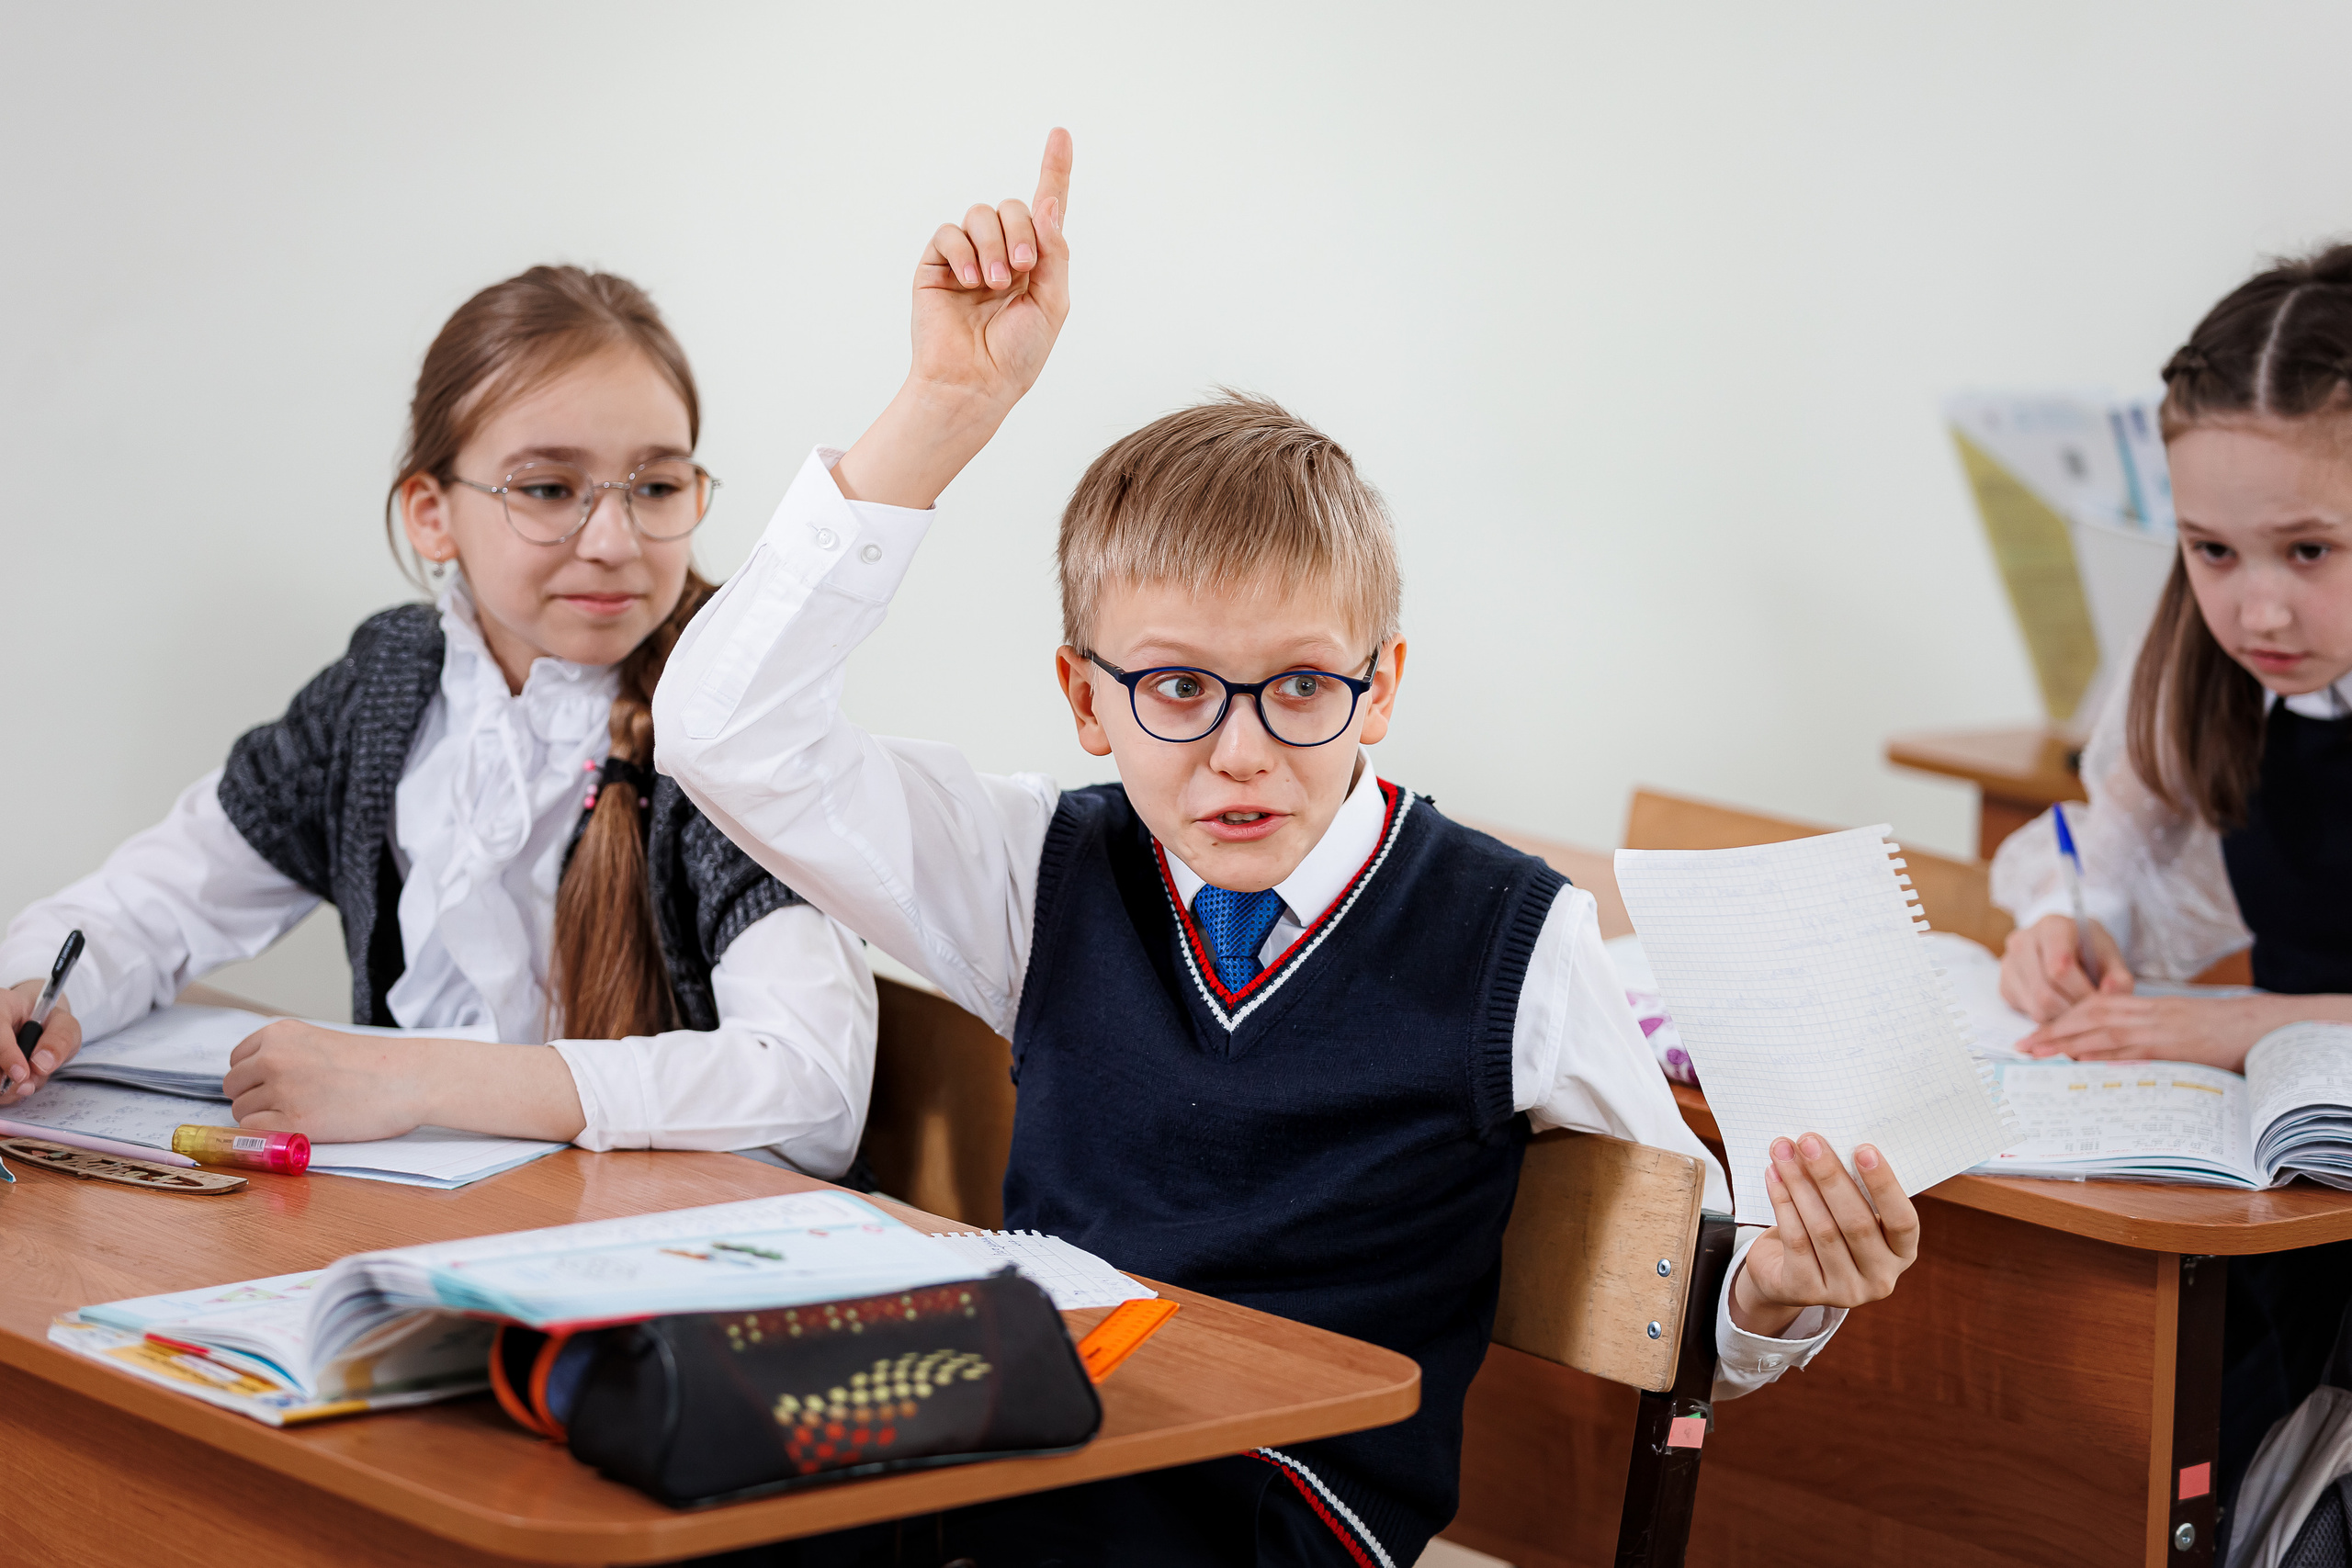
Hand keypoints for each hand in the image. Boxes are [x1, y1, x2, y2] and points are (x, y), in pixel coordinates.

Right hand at [0, 978, 81, 1104]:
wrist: (39, 1026)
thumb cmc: (49, 1022)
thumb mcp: (65, 1024)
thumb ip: (59, 1039)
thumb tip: (41, 1064)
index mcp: (3, 1005)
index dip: (7, 1055)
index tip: (22, 1074)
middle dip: (8, 1081)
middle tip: (29, 1084)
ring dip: (12, 1089)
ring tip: (32, 1078)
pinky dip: (10, 1094)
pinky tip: (24, 1083)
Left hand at [224, 1020, 434, 1142]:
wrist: (409, 1078)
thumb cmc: (377, 1062)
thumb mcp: (321, 1040)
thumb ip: (286, 1052)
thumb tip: (256, 1081)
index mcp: (280, 1033)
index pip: (237, 1059)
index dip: (253, 1076)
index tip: (273, 1084)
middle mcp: (273, 1058)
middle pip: (233, 1086)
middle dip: (253, 1096)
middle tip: (288, 1102)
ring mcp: (280, 1090)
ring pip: (241, 1111)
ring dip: (263, 1117)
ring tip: (301, 1113)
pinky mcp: (291, 1122)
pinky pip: (253, 1132)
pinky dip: (269, 1134)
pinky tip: (297, 1128)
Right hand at [909, 127, 1073, 407]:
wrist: (975, 383)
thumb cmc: (1018, 353)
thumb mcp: (1053, 302)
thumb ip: (1055, 252)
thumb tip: (1049, 204)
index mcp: (1036, 261)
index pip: (1045, 207)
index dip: (1054, 169)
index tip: (1061, 133)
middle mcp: (1002, 252)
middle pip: (1012, 206)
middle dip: (1021, 231)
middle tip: (1022, 270)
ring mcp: (968, 257)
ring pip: (981, 214)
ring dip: (993, 245)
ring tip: (994, 283)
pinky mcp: (937, 264)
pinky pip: (949, 233)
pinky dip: (963, 252)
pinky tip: (969, 283)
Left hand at [1731, 1134, 1919, 1336]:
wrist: (1785, 1274)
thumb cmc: (1828, 1230)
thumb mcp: (1849, 1213)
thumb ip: (1852, 1189)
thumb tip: (1829, 1142)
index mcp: (1901, 1253)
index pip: (1903, 1221)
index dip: (1885, 1185)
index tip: (1864, 1149)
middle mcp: (1880, 1278)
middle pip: (1856, 1223)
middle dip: (1830, 1176)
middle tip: (1809, 1141)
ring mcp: (1845, 1290)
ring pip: (1822, 1228)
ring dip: (1800, 1183)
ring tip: (1784, 1152)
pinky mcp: (1807, 1291)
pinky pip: (1795, 1239)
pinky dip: (1783, 1203)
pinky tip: (1773, 1176)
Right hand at [2000, 914, 2130, 1021]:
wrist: (2069, 945)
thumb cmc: (2091, 950)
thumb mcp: (2111, 957)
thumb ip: (2118, 976)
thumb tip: (2111, 993)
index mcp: (2052, 926)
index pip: (2060, 967)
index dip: (2082, 991)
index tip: (2100, 1000)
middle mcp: (2023, 940)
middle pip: (2045, 991)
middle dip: (2073, 1008)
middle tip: (2091, 1012)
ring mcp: (2009, 962)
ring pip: (2036, 1006)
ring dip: (2062, 1017)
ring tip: (2079, 1008)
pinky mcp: (2005, 984)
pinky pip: (2028, 1011)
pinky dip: (2049, 1017)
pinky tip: (2062, 1005)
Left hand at [2017, 992, 2346, 1069]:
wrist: (2253, 1027)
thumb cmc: (2212, 1028)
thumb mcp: (2169, 1023)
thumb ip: (2137, 1032)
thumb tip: (2104, 1051)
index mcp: (2142, 1005)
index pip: (2090, 1007)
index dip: (2059, 1020)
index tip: (2033, 1033)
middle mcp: (2143, 1013)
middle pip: (2087, 1017)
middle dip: (2051, 1032)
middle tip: (2022, 1046)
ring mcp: (2155, 1029)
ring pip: (2101, 1031)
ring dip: (2066, 1042)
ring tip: (2038, 1053)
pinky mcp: (2169, 1046)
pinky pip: (2130, 1049)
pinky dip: (2102, 1055)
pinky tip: (2081, 1061)